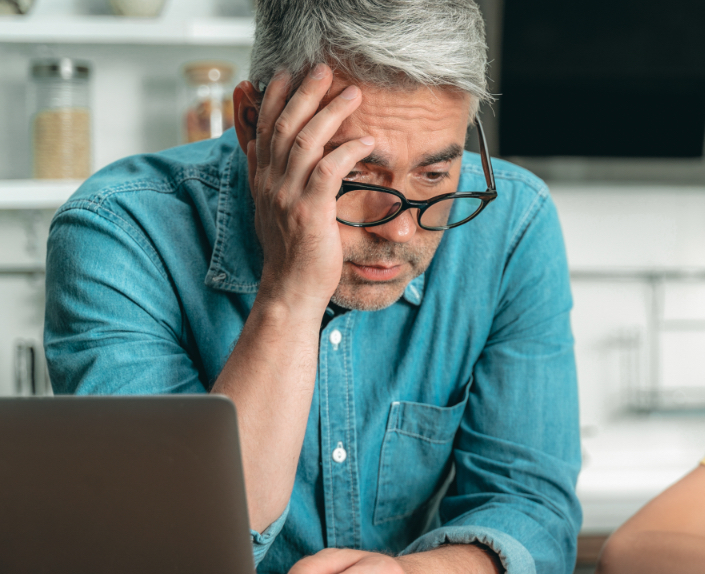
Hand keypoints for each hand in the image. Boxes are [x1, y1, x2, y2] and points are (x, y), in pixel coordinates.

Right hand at [247, 63, 375, 313]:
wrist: (290, 290)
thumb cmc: (291, 251)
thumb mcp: (270, 207)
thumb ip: (267, 176)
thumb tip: (257, 148)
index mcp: (261, 179)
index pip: (262, 127)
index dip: (274, 97)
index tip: (286, 72)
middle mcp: (270, 183)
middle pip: (283, 126)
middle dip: (304, 93)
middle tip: (323, 69)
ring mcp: (287, 197)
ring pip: (305, 142)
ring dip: (330, 114)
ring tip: (352, 94)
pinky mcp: (310, 213)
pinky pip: (328, 172)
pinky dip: (347, 152)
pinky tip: (365, 141)